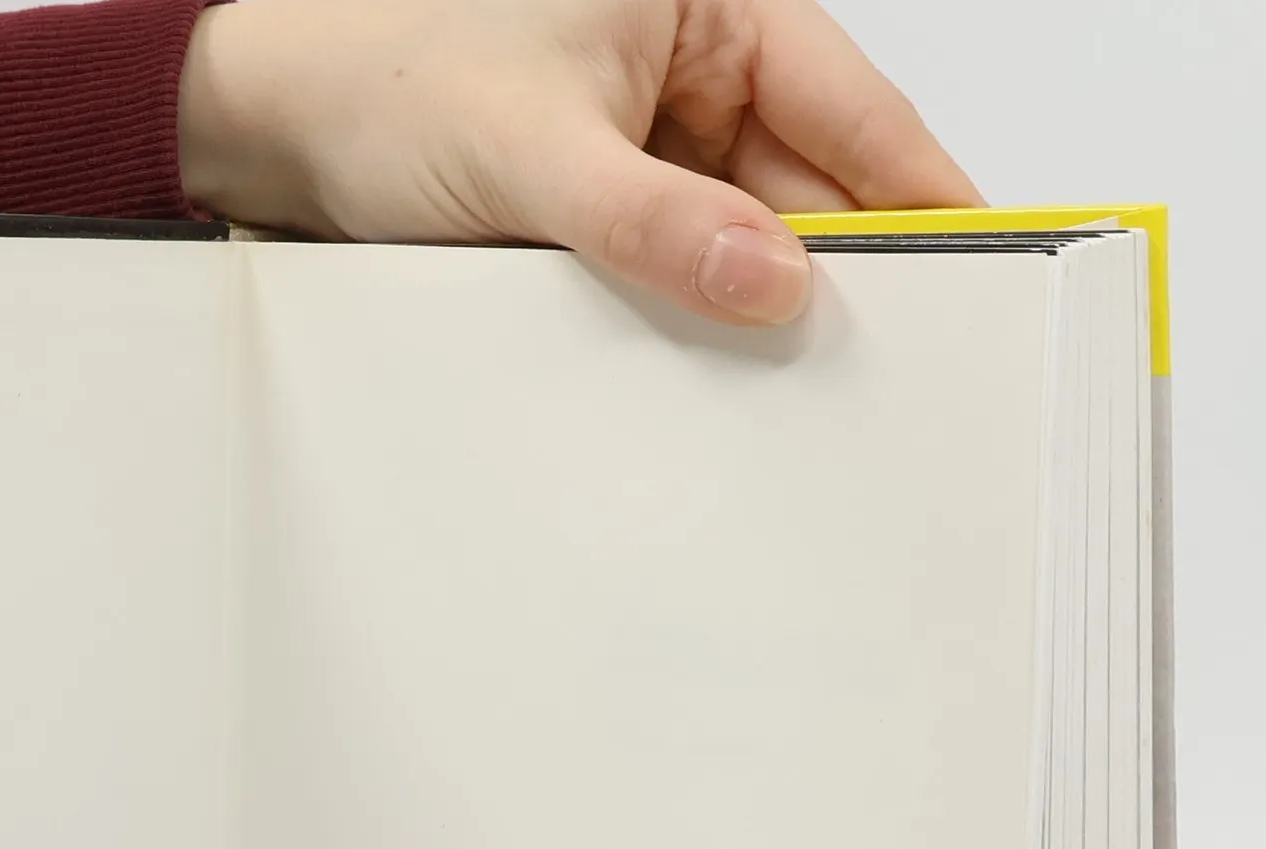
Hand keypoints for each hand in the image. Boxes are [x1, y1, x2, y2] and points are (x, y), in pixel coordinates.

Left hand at [179, 0, 978, 324]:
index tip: (988, 269)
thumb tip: (774, 279)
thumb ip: (652, 221)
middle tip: (892, 369)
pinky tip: (719, 377)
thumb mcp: (528, 153)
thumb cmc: (383, 89)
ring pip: (745, 239)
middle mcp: (690, 73)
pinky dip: (699, 322)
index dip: (920, 192)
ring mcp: (652, 150)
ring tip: (805, 393)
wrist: (277, 136)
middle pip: (808, 183)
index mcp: (703, 8)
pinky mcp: (610, 215)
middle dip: (840, 271)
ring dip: (761, 308)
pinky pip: (681, 273)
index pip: (849, 106)